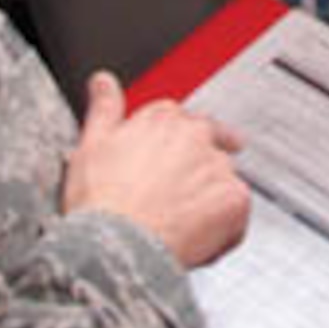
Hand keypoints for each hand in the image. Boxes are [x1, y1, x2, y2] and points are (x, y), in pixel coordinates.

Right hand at [61, 72, 250, 268]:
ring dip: (208, 201)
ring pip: (221, 183)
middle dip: (195, 173)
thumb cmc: (100, 201)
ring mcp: (219, 167)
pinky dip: (224, 229)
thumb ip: (104, 108)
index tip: (169, 164)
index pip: (181, 122)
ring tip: (178, 228)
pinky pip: (237, 214)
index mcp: (163, 119)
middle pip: (207, 150)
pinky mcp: (236, 199)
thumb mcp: (91, 145)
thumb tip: (103, 80)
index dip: (174, 148)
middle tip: (173, 203)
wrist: (118, 247)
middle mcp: (197, 136)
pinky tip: (196, 242)